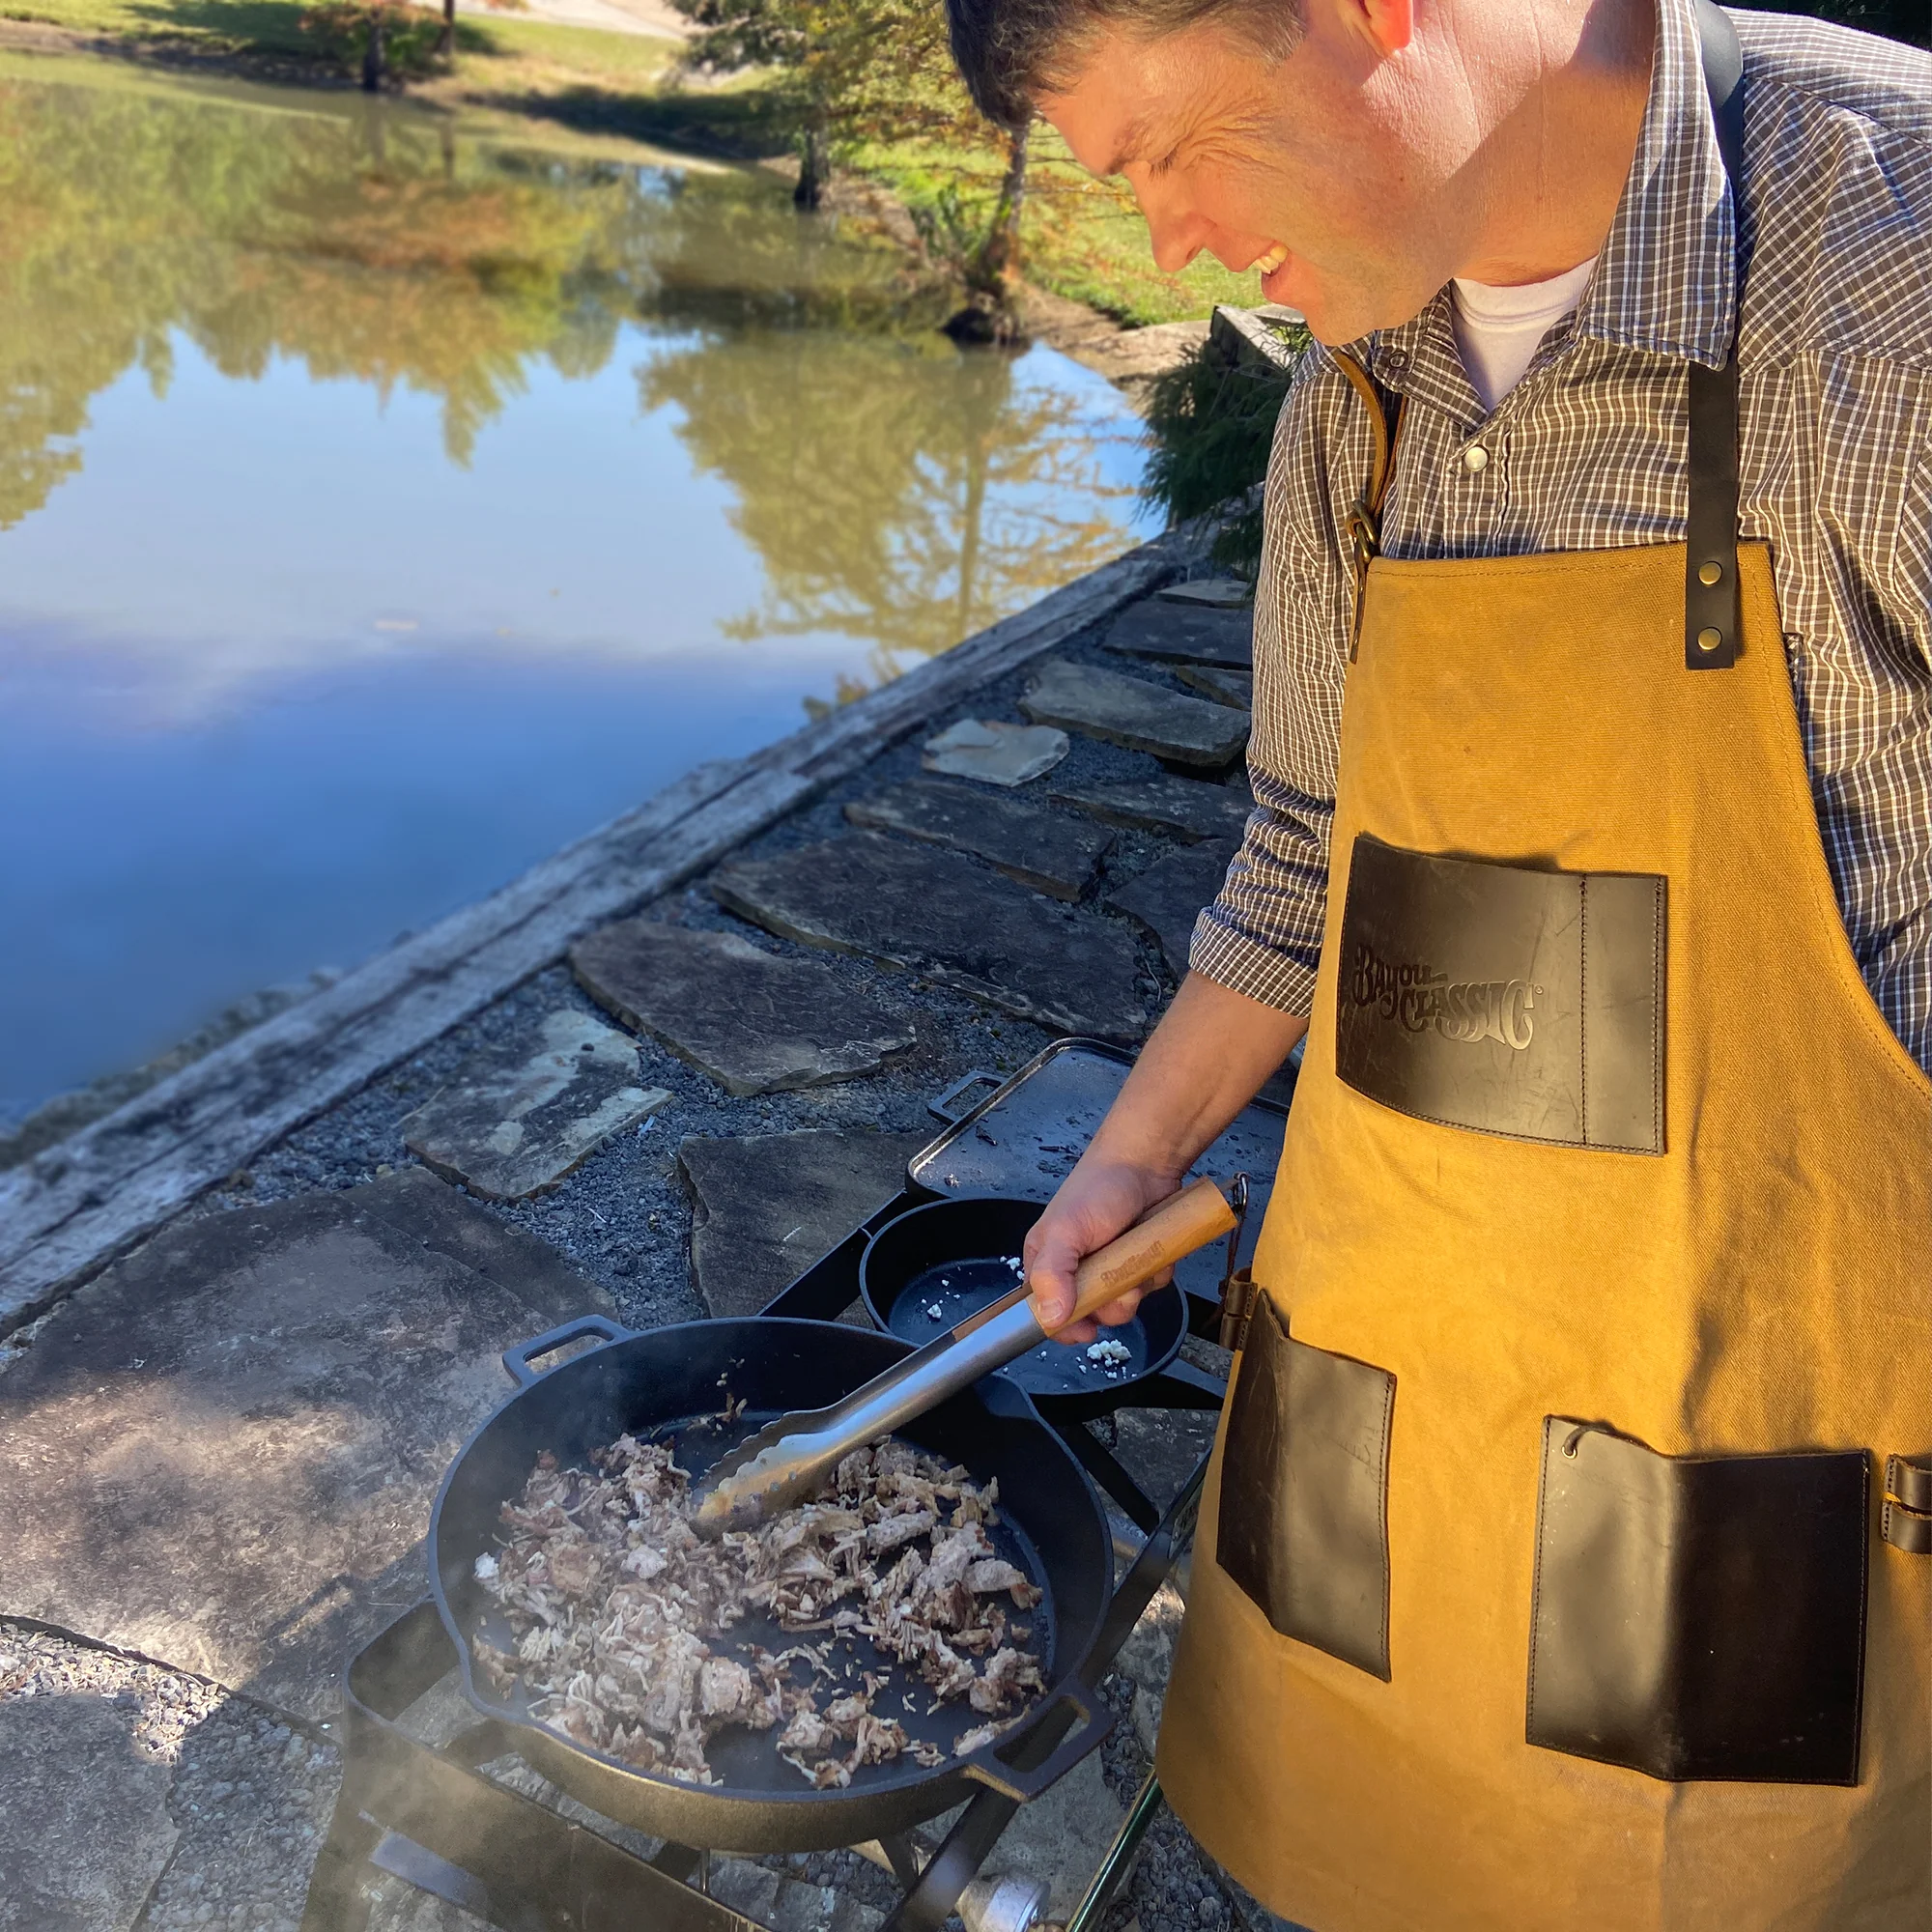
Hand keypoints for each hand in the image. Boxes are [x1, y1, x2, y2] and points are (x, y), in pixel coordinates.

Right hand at [1023, 1157, 1183, 1345]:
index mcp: (1048, 1265)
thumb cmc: (1096, 1190)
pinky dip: (1157, 1272)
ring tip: (1138, 1255)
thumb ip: (1052, 1273)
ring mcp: (1112, 1269)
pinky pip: (1152, 1287)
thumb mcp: (1064, 1231)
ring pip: (1127, 1304)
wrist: (1144, 1163)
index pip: (1050, 1315)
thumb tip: (1050, 1317)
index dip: (1068, 1327)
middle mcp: (1079, 1272)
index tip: (1088, 1329)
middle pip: (1095, 1316)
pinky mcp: (1140, 1263)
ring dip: (1138, 1285)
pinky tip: (1154, 1248)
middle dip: (1113, 1302)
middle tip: (1120, 1277)